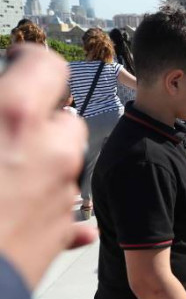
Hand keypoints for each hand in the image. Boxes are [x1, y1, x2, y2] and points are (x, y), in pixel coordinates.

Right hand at [0, 45, 94, 289]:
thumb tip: (3, 112)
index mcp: (14, 116)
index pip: (44, 66)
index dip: (27, 62)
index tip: (13, 64)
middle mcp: (51, 151)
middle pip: (64, 120)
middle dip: (40, 121)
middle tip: (8, 130)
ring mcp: (61, 195)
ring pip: (66, 165)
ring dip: (43, 163)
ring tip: (5, 175)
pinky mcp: (60, 236)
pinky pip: (65, 215)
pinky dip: (48, 209)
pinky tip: (20, 216)